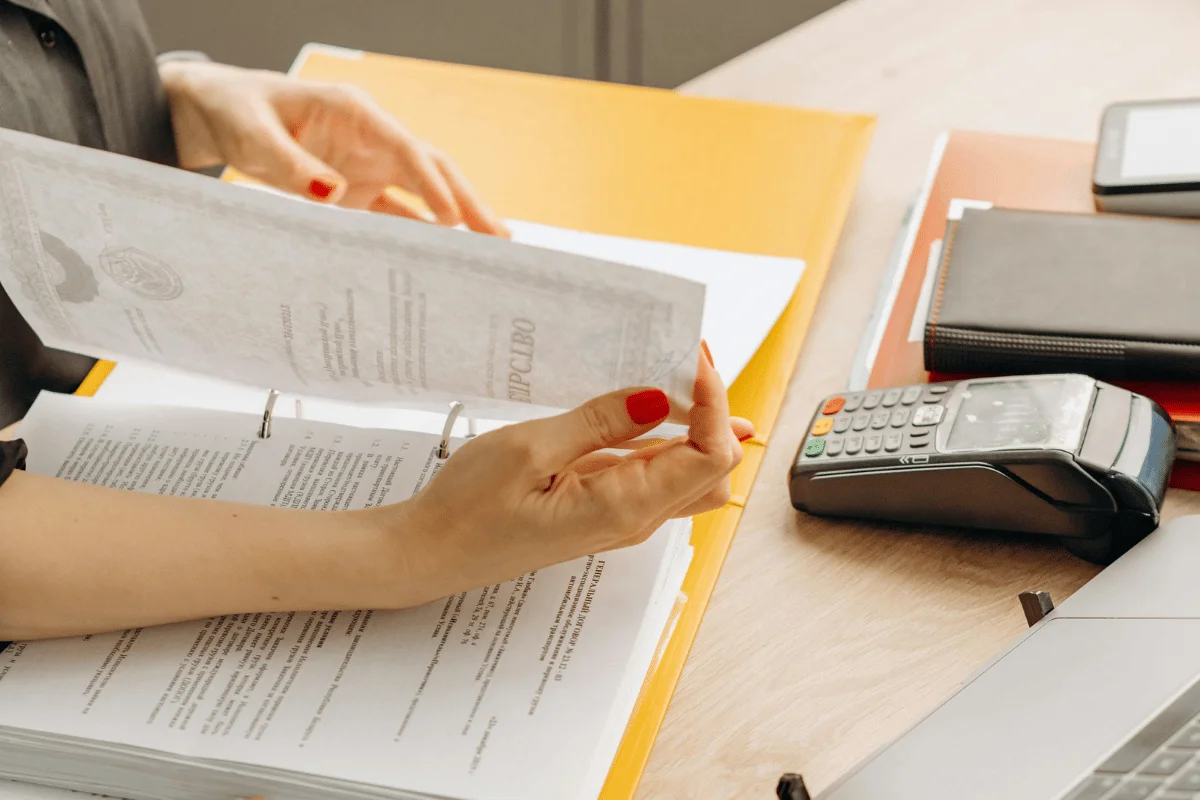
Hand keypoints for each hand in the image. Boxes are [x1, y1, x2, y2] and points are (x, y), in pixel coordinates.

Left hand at [158, 61, 507, 235]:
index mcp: (353, 112)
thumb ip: (292, 165)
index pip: (406, 148)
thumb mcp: (253, 136)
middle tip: (499, 236)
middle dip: (468, 201)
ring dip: (457, 218)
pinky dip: (420, 233)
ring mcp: (368, 164)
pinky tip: (444, 256)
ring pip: (424, 192)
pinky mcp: (357, 188)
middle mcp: (371, 138)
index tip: (452, 217)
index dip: (432, 183)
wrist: (220, 114)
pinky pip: (397, 212)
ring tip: (490, 247)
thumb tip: (335, 194)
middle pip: (432, 169)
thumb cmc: (236, 112)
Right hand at [376, 346, 752, 603]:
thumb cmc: (469, 509)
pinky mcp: (604, 506)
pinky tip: (645, 400)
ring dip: (690, 421)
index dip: (715, 404)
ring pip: (688, 469)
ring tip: (668, 369)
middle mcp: (635, 517)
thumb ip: (600, 422)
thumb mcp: (530, 450)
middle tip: (685, 359)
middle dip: (714, 409)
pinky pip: (650, 469)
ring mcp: (622, 514)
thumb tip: (659, 397)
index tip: (692, 358)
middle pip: (712, 466)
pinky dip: (661, 434)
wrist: (431, 551)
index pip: (710, 456)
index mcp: (624, 508)